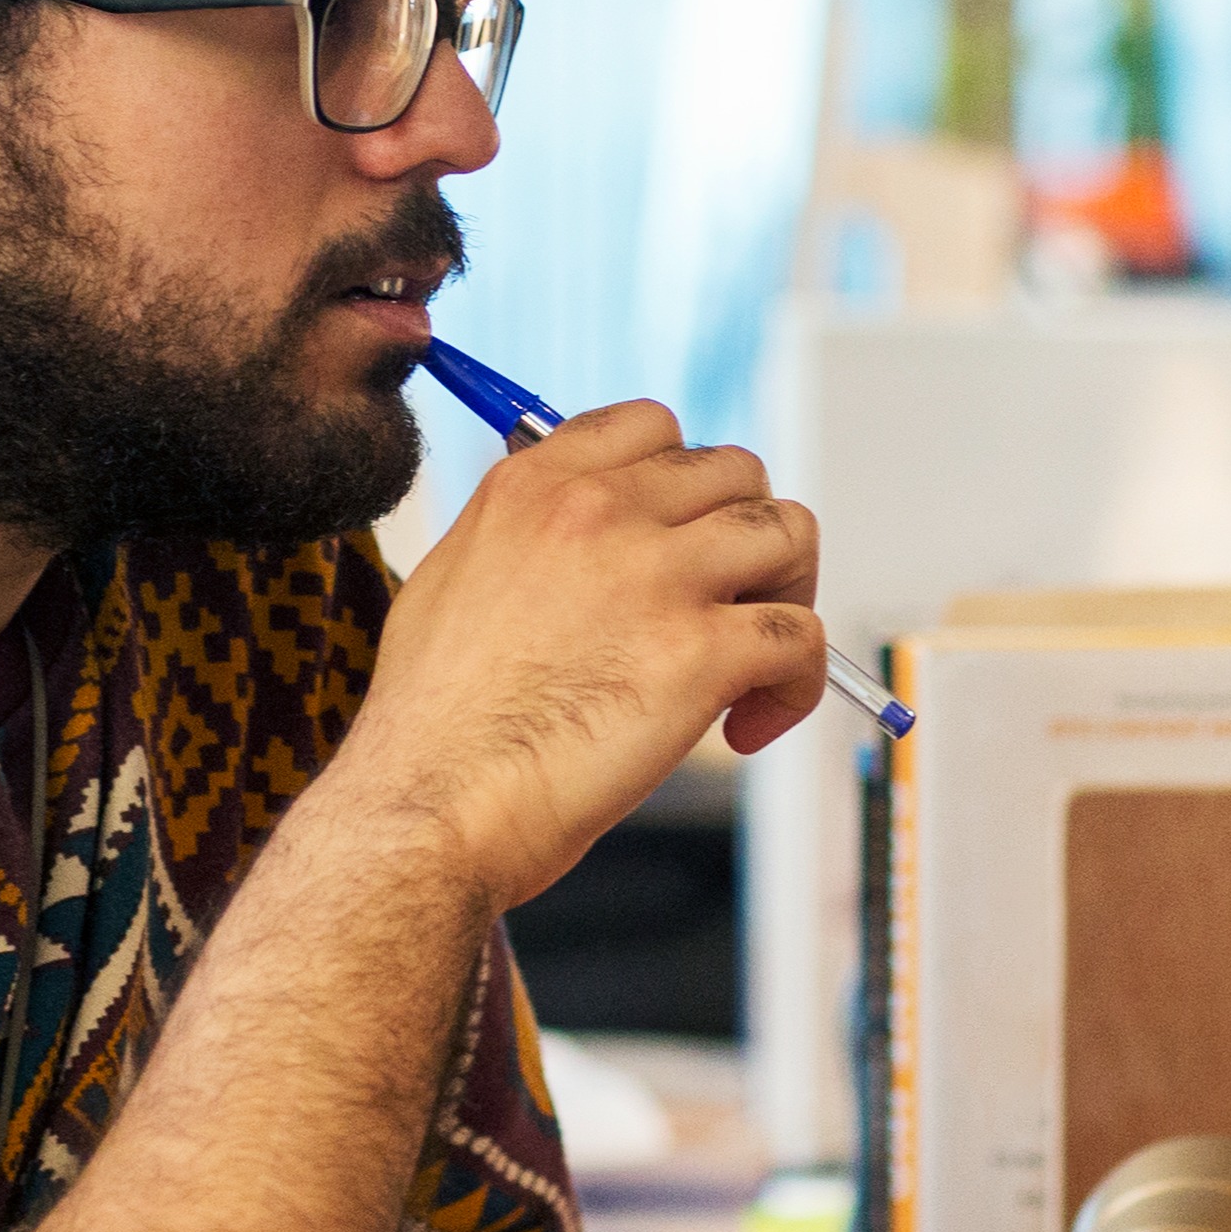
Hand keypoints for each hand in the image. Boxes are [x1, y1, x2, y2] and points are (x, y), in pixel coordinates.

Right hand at [326, 399, 823, 907]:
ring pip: (788, 533)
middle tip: (723, 612)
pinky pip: (801, 636)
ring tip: (750, 665)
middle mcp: (600, 510)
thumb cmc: (433, 726)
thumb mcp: (451, 580)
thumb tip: (570, 537)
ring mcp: (657, 574)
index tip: (678, 544)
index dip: (685, 485)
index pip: (653, 425)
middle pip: (736, 472)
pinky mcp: (701, 651)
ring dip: (786, 595)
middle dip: (745, 540)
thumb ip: (516, 536)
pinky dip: (797, 683)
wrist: (429, 806)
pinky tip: (747, 727)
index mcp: (535, 486)